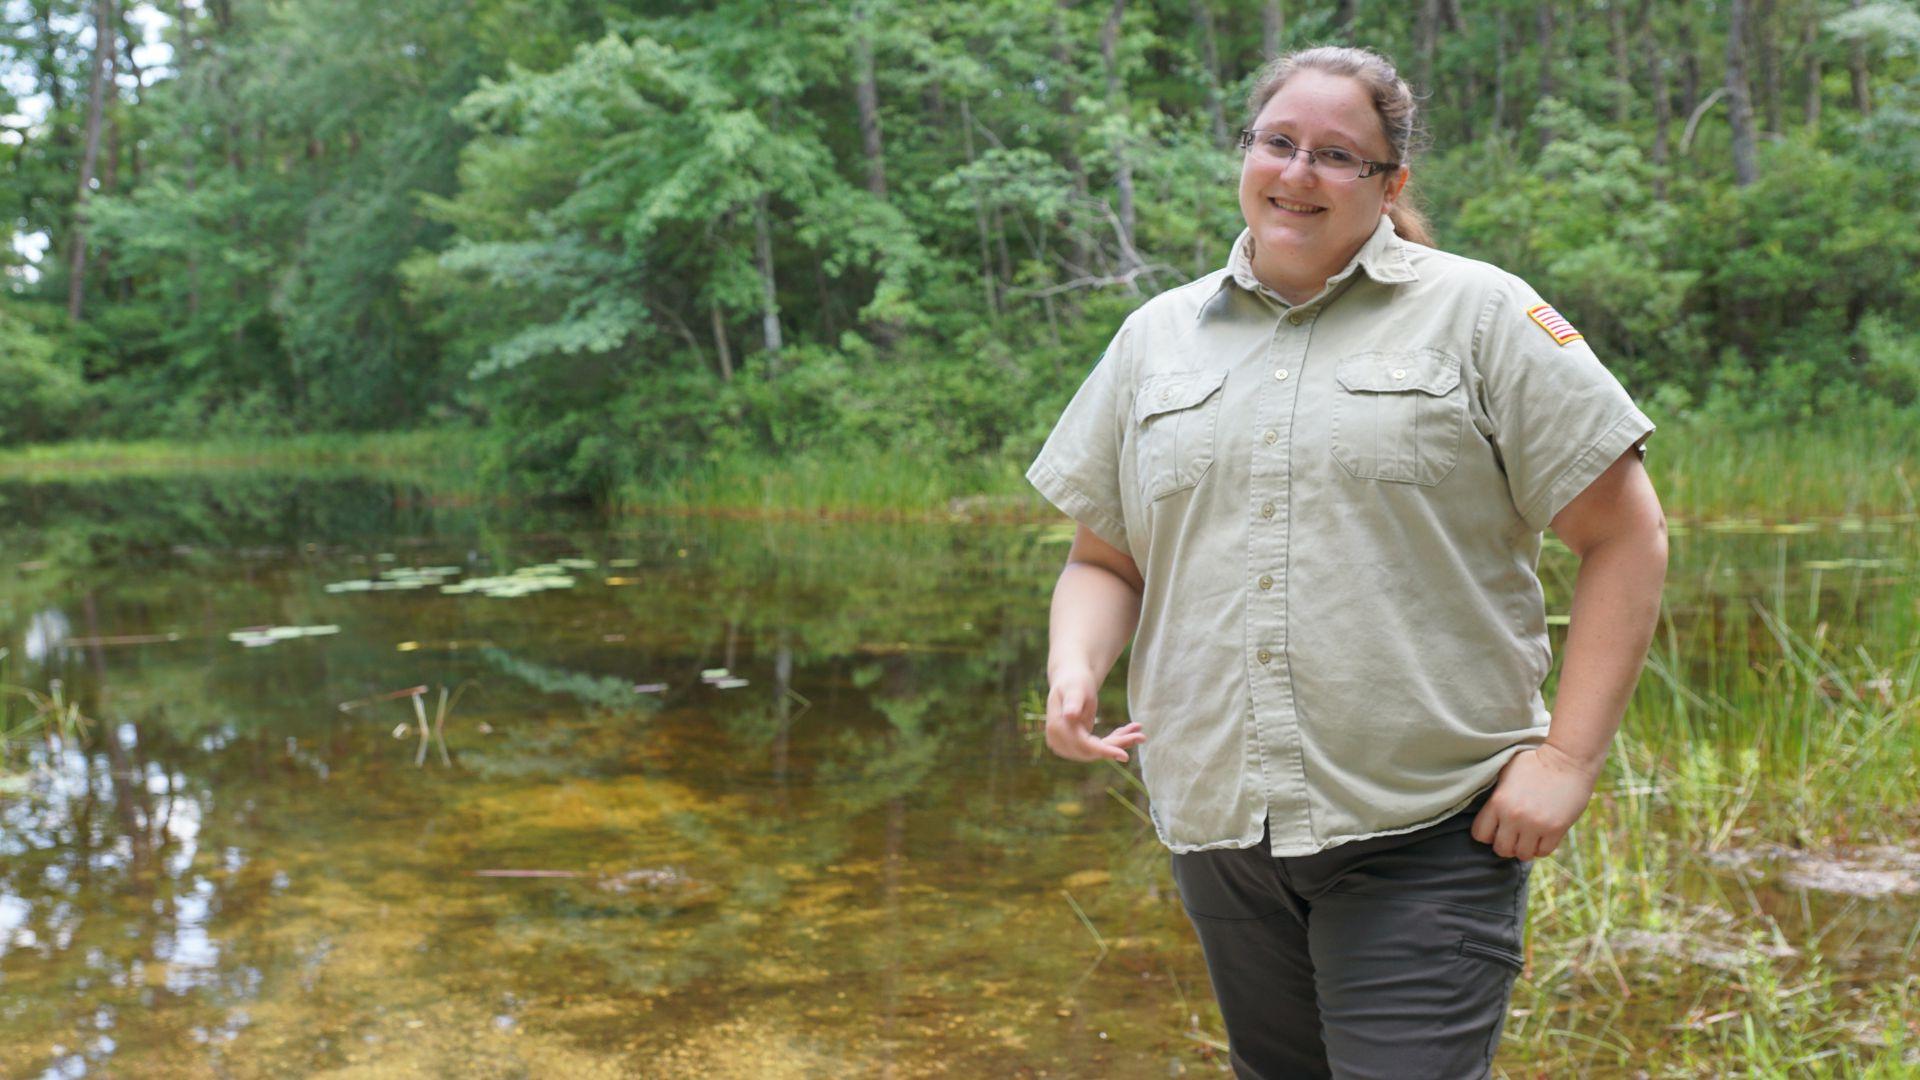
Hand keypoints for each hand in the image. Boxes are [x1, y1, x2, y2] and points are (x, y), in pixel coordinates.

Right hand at [1044, 666, 1144, 762]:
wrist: (1071, 682)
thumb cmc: (1074, 682)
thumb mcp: (1075, 688)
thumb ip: (1072, 701)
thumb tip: (1070, 716)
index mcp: (1057, 727)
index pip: (1082, 745)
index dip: (1103, 751)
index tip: (1124, 756)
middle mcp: (1060, 741)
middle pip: (1093, 751)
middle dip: (1118, 745)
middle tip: (1142, 736)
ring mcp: (1068, 745)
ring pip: (1099, 750)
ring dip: (1120, 742)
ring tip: (1140, 733)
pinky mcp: (1080, 744)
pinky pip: (1101, 746)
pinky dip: (1117, 739)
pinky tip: (1132, 729)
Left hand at [1470, 744, 1600, 859]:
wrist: (1567, 759)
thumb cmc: (1534, 762)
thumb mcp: (1506, 772)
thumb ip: (1495, 794)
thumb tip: (1486, 812)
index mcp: (1498, 802)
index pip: (1480, 834)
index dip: (1486, 834)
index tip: (1495, 828)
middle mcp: (1514, 816)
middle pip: (1501, 849)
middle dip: (1505, 844)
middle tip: (1513, 835)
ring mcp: (1536, 824)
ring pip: (1522, 855)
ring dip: (1524, 848)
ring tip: (1528, 836)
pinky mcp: (1556, 829)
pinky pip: (1543, 852)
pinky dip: (1541, 847)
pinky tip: (1542, 836)